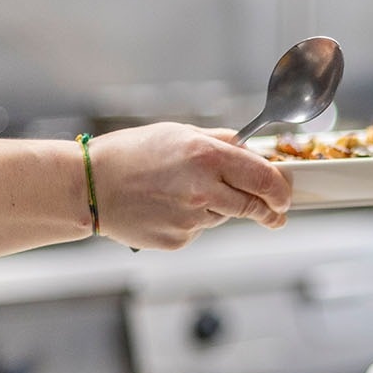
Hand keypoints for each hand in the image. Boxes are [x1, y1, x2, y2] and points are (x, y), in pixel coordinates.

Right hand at [87, 122, 291, 249]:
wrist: (88, 187)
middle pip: (255, 206)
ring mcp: (191, 218)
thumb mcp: (179, 133)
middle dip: (269, 211)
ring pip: (225, 216)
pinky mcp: (178, 239)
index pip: (264, 178)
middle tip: (274, 213)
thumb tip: (252, 148)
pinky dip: (192, 221)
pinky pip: (199, 230)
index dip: (281, 190)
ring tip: (184, 193)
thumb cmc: (130, 155)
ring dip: (220, 209)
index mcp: (207, 156)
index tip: (285, 195)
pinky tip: (166, 207)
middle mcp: (204, 189)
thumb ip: (220, 141)